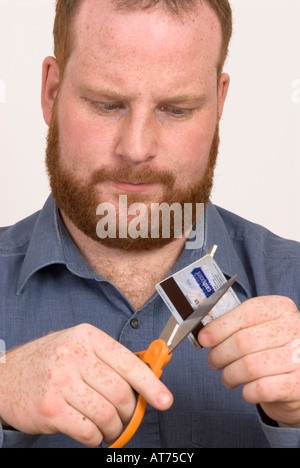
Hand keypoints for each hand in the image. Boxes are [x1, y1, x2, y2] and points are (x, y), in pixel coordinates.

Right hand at [0, 324, 172, 445]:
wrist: (6, 377)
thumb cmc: (49, 362)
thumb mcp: (78, 347)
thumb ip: (109, 360)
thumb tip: (148, 377)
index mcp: (87, 336)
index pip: (128, 362)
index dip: (151, 384)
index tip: (165, 400)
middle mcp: (74, 355)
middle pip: (120, 392)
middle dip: (129, 412)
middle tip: (126, 418)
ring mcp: (59, 381)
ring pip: (106, 414)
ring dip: (113, 429)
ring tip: (109, 429)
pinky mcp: (49, 409)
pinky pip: (88, 431)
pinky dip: (96, 438)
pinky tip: (92, 434)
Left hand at [198, 296, 299, 426]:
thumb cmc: (274, 348)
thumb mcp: (262, 326)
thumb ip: (238, 325)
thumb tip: (206, 335)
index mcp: (281, 308)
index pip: (246, 313)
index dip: (220, 327)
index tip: (204, 338)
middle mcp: (294, 329)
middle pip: (243, 341)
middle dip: (220, 354)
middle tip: (213, 361)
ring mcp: (299, 357)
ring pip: (250, 366)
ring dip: (230, 375)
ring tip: (227, 377)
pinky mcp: (298, 384)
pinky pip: (261, 388)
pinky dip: (247, 392)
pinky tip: (246, 390)